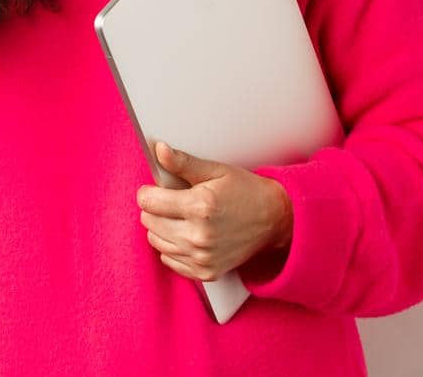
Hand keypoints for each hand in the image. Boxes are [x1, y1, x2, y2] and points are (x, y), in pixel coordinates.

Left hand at [137, 141, 292, 283]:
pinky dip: (173, 247)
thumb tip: (160, 150)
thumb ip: (183, 162)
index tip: (156, 189)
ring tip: (182, 217)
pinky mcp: (205, 272)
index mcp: (200, 206)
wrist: (274, 220)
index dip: (149, 192)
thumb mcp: (216, 170)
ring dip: (162, 228)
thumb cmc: (246, 191)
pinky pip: (169, 260)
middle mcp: (198, 235)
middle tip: (174, 201)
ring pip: (156, 241)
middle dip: (155, 209)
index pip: (148, 202)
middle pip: (148, 222)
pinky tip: (188, 234)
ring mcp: (202, 257)